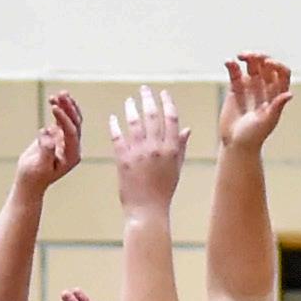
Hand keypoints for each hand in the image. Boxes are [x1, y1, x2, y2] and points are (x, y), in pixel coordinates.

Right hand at [16, 91, 83, 195]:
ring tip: (60, 93)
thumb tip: (47, 133)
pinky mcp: (58, 136)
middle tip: (62, 94)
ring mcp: (67, 141)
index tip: (54, 108)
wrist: (29, 182)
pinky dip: (58, 109)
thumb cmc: (34, 177)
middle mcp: (73, 147)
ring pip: (71, 119)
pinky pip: (61, 120)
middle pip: (75, 123)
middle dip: (69, 108)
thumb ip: (46, 151)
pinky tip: (52, 98)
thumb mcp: (39, 166)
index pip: (72, 133)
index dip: (64, 119)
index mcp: (72, 156)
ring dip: (66, 105)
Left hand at [108, 85, 189, 212]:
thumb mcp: (176, 168)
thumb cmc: (163, 192)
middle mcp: (156, 148)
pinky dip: (115, 125)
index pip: (171, 118)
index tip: (163, 93)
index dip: (167, 103)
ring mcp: (139, 153)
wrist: (147, 211)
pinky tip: (113, 118)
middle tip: (144, 89)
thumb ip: (180, 147)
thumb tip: (187, 129)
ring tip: (129, 101)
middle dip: (148, 99)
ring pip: (134, 123)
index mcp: (171, 149)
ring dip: (131, 108)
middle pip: (152, 115)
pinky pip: (118, 137)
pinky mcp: (123, 160)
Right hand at [218, 53, 291, 153]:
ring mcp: (251, 87)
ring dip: (248, 58)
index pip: (282, 73)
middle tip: (253, 56)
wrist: (235, 144)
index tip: (268, 64)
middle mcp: (266, 88)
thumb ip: (277, 107)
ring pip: (252, 66)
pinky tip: (228, 62)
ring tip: (241, 56)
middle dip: (261, 58)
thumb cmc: (254, 136)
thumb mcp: (267, 121)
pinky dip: (232, 66)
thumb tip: (290, 95)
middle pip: (266, 66)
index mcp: (277, 94)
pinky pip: (235, 73)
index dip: (277, 65)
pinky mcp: (236, 89)